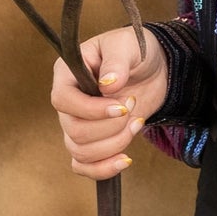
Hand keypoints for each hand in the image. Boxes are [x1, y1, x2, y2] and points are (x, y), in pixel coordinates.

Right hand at [49, 26, 168, 180]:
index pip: (62, 100)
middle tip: (132, 106)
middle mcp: (68, 102)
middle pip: (74, 131)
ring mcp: (78, 124)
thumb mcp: (127, 46)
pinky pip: (84, 166)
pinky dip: (104, 169)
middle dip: (110, 127)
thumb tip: (107, 84)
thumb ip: (116, 62)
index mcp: (67, 74)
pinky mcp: (93, 141)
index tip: (121, 107)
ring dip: (114, 144)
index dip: (90, 110)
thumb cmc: (135, 50)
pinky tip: (126, 159)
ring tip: (136, 122)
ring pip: (81, 152)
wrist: (153, 69)